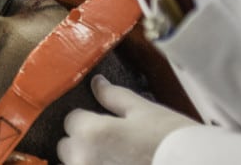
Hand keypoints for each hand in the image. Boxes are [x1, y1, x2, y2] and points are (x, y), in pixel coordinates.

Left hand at [57, 75, 197, 164]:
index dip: (88, 117)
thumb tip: (97, 83)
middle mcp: (84, 160)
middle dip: (83, 143)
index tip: (105, 121)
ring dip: (90, 161)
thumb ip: (113, 97)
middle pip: (68, 147)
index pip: (72, 120)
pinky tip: (123, 163)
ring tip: (121, 157)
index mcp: (90, 133)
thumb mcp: (144, 111)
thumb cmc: (173, 140)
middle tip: (113, 143)